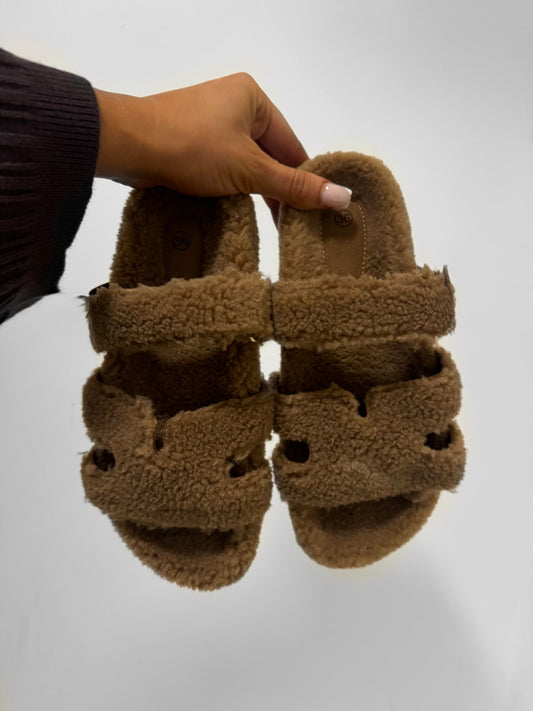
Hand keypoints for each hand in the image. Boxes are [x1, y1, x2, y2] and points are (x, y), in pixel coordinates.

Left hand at [94, 73, 350, 218]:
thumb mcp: (249, 170)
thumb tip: (342, 197)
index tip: (314, 216)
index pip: (292, 146)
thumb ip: (294, 186)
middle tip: (291, 228)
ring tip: (265, 227)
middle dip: (277, 190)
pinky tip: (235, 211)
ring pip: (245, 164)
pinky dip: (230, 188)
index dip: (304, 182)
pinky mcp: (189, 141)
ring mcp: (209, 122)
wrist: (125, 145)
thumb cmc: (190, 147)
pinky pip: (222, 167)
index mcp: (254, 98)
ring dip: (253, 193)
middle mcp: (233, 104)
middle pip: (269, 156)